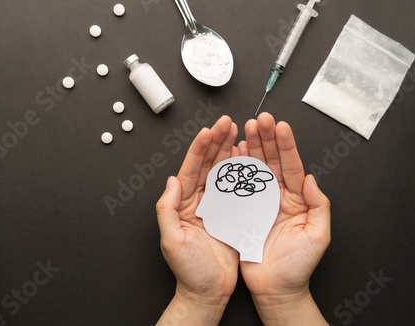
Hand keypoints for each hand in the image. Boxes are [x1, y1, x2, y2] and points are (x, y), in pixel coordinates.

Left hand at [156, 116, 239, 324]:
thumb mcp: (171, 240)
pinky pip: (237, 188)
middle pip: (208, 164)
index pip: (191, 169)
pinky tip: (247, 158)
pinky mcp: (231, 215)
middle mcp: (199, 201)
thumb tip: (171, 181)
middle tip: (227, 123)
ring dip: (229, 151)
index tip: (209, 131)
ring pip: (223, 172)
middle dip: (217, 142)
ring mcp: (216, 206)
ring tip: (238, 132)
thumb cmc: (188, 270)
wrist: (207, 291)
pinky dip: (242, 172)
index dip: (200, 149)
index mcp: (183, 203)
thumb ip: (166, 209)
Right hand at [238, 113, 330, 324]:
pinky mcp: (242, 211)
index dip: (286, 145)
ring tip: (244, 128)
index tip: (280, 126)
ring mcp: (259, 202)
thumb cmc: (298, 266)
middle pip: (272, 161)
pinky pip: (237, 187)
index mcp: (297, 199)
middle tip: (260, 119)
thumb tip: (313, 179)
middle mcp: (278, 196)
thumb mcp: (318, 236)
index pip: (292, 165)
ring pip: (254, 169)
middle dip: (266, 139)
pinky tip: (231, 153)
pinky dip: (234, 169)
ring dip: (250, 148)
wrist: (275, 288)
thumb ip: (320, 206)